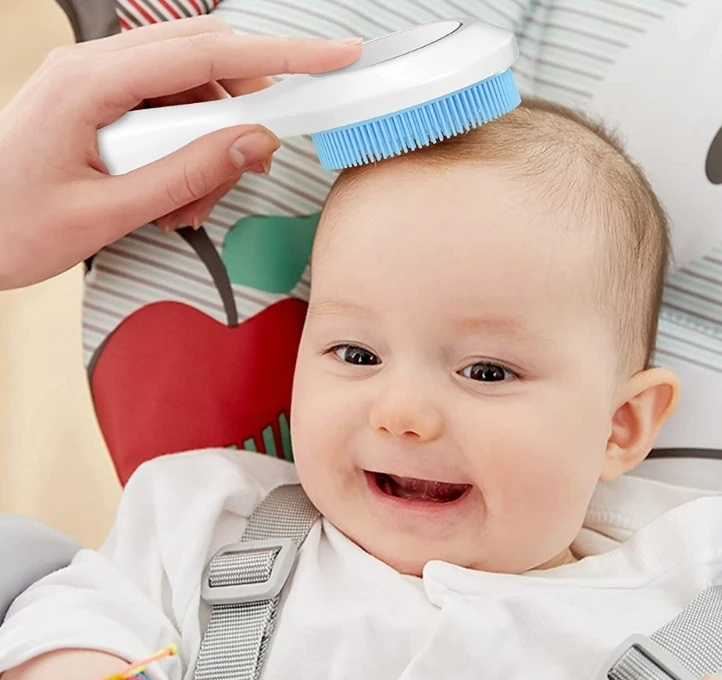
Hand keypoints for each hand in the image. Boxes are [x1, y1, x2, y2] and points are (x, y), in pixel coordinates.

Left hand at [0, 16, 360, 289]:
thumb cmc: (11, 225)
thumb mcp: (109, 212)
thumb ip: (187, 174)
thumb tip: (252, 142)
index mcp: (88, 84)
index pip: (207, 54)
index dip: (281, 56)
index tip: (331, 57)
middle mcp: (92, 69)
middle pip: (205, 61)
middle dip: (243, 112)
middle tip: (253, 162)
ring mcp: (96, 83)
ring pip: (190, 89)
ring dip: (209, 145)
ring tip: (188, 203)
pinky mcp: (100, 104)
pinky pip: (166, 111)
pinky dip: (186, 152)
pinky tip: (171, 195)